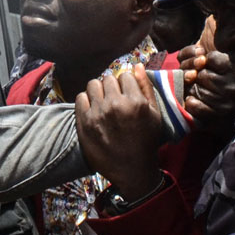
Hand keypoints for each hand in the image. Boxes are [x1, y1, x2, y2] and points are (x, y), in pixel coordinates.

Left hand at [75, 64, 163, 200]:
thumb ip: (146, 88)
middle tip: (114, 99)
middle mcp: (115, 105)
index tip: (126, 93)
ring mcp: (98, 113)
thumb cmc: (146, 141)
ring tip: (103, 103)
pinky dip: (86, 101)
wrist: (132, 170)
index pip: (124, 75)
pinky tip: (94, 111)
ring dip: (98, 91)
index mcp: (135, 102)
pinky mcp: (84, 122)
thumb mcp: (155, 115)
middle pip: (107, 79)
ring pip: (92, 85)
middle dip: (111, 86)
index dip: (125, 83)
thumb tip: (137, 65)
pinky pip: (80, 98)